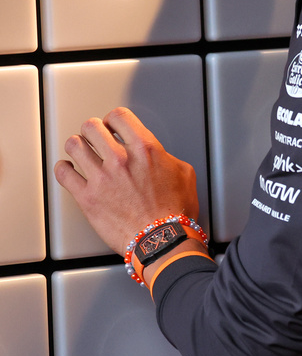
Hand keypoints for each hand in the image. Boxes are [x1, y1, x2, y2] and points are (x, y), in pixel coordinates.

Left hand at [53, 107, 199, 255]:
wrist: (162, 240)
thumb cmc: (174, 212)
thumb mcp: (183, 173)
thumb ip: (165, 157)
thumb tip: (156, 156)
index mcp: (146, 149)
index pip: (119, 116)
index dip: (114, 119)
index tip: (112, 126)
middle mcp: (121, 159)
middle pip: (92, 127)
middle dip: (93, 130)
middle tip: (95, 138)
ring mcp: (101, 178)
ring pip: (74, 145)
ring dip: (77, 146)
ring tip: (81, 151)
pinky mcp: (87, 198)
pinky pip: (64, 173)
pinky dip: (64, 168)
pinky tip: (70, 170)